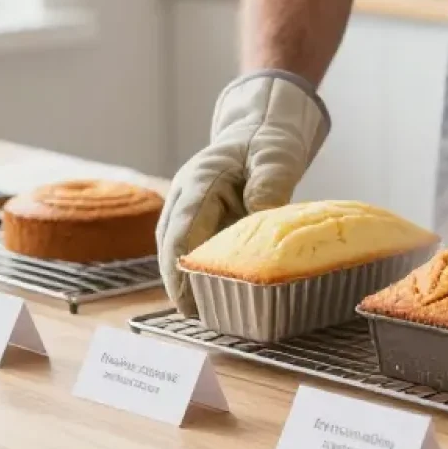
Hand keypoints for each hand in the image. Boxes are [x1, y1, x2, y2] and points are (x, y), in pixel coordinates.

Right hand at [157, 71, 328, 314]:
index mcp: (199, 180)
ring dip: (187, 280)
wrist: (259, 132)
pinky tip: (214, 295)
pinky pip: (192, 249)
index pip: (181, 229)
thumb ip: (270, 184)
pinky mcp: (198, 220)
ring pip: (177, 251)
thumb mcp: (276, 157)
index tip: (187, 297)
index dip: (180, 266)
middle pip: (171, 246)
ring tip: (204, 314)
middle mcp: (185, 197)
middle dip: (179, 282)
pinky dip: (199, 271)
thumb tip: (261, 214)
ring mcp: (187, 209)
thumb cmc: (267, 144)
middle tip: (196, 316)